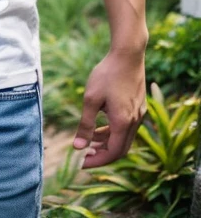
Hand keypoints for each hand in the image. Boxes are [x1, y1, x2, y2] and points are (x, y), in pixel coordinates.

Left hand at [73, 49, 146, 168]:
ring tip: (89, 141)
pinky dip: (113, 131)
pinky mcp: (139, 106)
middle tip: (84, 156)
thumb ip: (85, 125)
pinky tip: (100, 125)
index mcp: (123, 122)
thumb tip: (77, 147)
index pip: (112, 153)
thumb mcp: (91, 99)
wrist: (128, 54)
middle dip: (102, 154)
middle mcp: (135, 122)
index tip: (81, 163)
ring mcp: (139, 114)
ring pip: (124, 138)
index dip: (97, 161)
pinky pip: (127, 127)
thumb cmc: (107, 74)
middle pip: (120, 149)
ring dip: (107, 142)